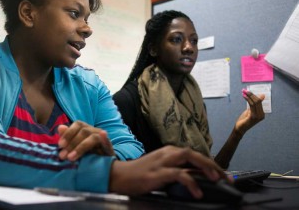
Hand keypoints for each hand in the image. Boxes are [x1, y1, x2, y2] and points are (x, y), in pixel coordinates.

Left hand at [58, 121, 114, 160]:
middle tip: (63, 155)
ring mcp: (102, 138)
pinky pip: (107, 142)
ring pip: (93, 137)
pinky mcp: (109, 148)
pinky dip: (105, 138)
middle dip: (71, 143)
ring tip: (71, 158)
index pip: (78, 124)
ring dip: (80, 147)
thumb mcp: (74, 146)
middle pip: (84, 132)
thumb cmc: (86, 154)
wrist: (103, 165)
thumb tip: (60, 127)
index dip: (68, 133)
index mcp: (86, 128)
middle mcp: (95, 131)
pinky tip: (103, 134)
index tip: (60, 145)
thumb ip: (68, 137)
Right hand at [109, 146, 226, 197]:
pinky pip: (178, 174)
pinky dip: (190, 182)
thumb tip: (195, 179)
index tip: (222, 174)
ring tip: (216, 179)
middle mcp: (167, 153)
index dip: (209, 163)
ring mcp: (161, 162)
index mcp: (168, 152)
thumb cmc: (139, 174)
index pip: (193, 154)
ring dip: (205, 167)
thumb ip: (176, 171)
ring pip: (188, 157)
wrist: (119, 176)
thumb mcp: (160, 170)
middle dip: (212, 164)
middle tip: (225, 177)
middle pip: (193, 153)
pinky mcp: (157, 173)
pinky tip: (197, 192)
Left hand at [235, 91, 265, 135]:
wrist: (240, 129)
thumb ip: (254, 104)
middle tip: (245, 90)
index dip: (254, 95)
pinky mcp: (253, 117)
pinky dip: (248, 99)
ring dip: (249, 96)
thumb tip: (262, 95)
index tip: (247, 91)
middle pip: (258, 101)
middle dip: (251, 95)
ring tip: (244, 92)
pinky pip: (252, 106)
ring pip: (255, 102)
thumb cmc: (244, 120)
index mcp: (262, 113)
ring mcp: (258, 116)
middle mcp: (262, 115)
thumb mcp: (250, 110)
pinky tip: (244, 96)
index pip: (259, 102)